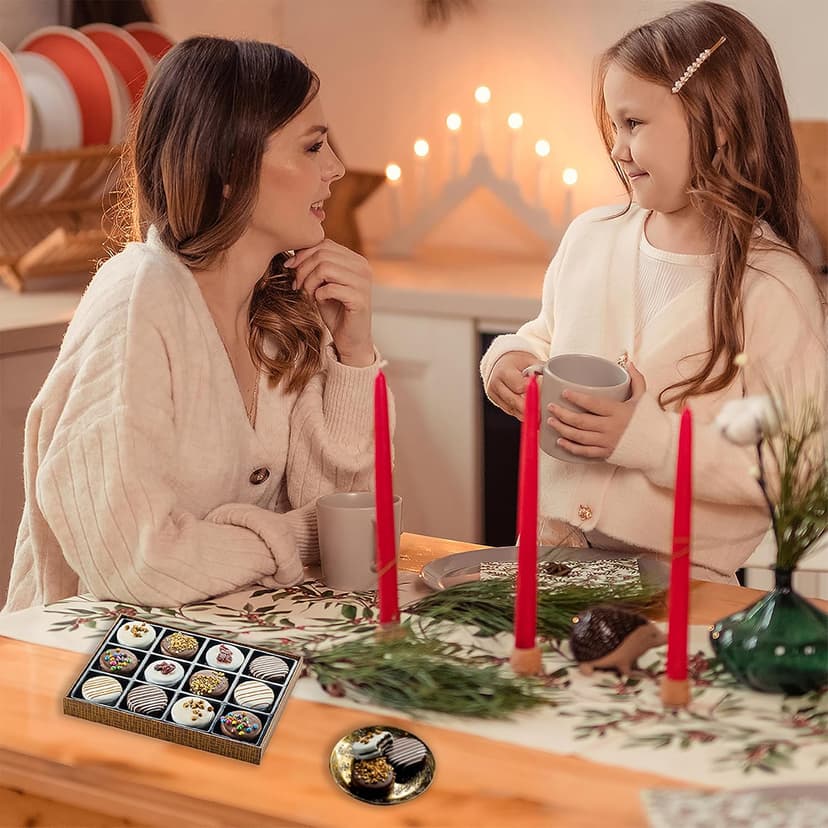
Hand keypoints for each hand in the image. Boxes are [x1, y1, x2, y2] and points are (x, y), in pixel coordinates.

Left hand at [285, 240, 373, 365]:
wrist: (350, 339)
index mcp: (356, 260)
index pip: (324, 243)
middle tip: (297, 285)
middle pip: (323, 254)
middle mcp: (363, 267)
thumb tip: (292, 249)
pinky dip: (318, 295)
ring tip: (306, 294)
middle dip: (303, 269)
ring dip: (309, 282)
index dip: (303, 254)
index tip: (290, 269)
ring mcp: (363, 283)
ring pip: (325, 268)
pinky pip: (330, 288)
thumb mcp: (322, 283)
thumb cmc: (335, 310)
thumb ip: (315, 265)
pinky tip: (318, 301)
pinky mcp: (360, 299)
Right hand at [487, 351, 538, 420]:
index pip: (520, 387)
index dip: (533, 392)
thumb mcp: (530, 361)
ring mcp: (494, 394)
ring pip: (514, 409)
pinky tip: (531, 413)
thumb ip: (540, 370)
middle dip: (532, 407)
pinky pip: (511, 412)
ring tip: (541, 413)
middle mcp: (496, 383)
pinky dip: (522, 413)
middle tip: (545, 410)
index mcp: (504, 371)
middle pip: (515, 401)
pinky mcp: (496, 402)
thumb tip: (553, 380)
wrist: (503, 363)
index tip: (544, 395)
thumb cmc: (518, 362)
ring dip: (528, 412)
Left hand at [547, 361, 646, 458]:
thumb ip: (636, 380)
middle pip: (580, 421)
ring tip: (551, 421)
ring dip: (562, 429)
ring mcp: (608, 442)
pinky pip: (584, 452)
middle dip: (562, 413)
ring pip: (579, 437)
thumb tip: (628, 362)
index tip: (564, 392)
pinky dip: (571, 447)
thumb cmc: (651, 420)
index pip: (592, 403)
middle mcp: (611, 427)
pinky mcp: (607, 454)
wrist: (661, 446)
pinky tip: (560, 442)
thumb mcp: (644, 398)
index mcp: (618, 411)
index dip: (576, 398)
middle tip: (550, 407)